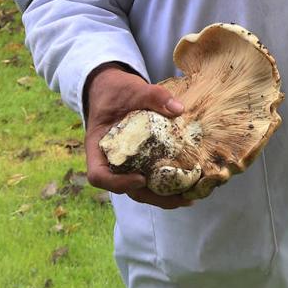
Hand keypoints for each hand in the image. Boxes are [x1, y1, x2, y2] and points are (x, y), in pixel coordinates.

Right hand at [84, 64, 192, 208]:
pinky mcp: (141, 160)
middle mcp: (110, 161)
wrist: (113, 89)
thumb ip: (152, 95)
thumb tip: (178, 109)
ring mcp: (126, 163)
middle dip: (153, 197)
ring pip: (141, 188)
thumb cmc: (116, 90)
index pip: (98, 176)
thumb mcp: (131, 89)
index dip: (117, 183)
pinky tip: (189, 182)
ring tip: (190, 196)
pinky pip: (151, 175)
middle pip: (126, 189)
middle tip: (180, 198)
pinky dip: (167, 182)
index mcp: (98, 147)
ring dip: (163, 196)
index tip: (140, 178)